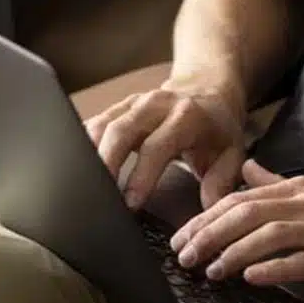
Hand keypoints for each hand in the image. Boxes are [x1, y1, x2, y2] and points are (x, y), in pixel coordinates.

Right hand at [85, 80, 245, 209]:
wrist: (208, 89)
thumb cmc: (217, 126)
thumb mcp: (231, 152)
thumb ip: (221, 182)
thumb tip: (208, 212)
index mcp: (186, 116)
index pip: (158, 145)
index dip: (142, 174)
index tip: (130, 203)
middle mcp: (157, 105)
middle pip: (121, 129)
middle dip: (105, 163)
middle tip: (95, 197)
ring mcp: (134, 103)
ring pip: (102, 123)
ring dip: (87, 154)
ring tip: (78, 186)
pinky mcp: (119, 107)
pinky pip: (95, 122)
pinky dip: (82, 144)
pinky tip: (72, 167)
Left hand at [168, 160, 303, 296]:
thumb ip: (280, 182)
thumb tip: (248, 169)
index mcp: (303, 189)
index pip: (243, 197)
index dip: (208, 216)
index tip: (183, 235)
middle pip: (249, 212)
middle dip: (210, 233)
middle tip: (183, 254)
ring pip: (270, 234)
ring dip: (234, 252)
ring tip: (210, 269)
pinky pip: (303, 261)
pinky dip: (275, 267)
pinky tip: (253, 277)